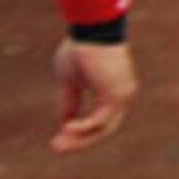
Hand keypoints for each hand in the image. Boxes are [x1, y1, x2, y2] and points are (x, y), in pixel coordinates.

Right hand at [51, 35, 133, 152]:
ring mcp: (122, 95)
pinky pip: (101, 119)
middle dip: (79, 141)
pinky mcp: (116, 93)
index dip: (79, 133)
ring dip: (79, 139)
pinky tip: (67, 128)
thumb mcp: (70, 81)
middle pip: (104, 129)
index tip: (57, 140)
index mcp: (112, 93)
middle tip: (55, 148)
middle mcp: (122, 96)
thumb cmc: (82, 50)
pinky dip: (84, 127)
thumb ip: (69, 102)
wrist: (92, 29)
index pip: (100, 121)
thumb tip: (63, 122)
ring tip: (57, 145)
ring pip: (103, 128)